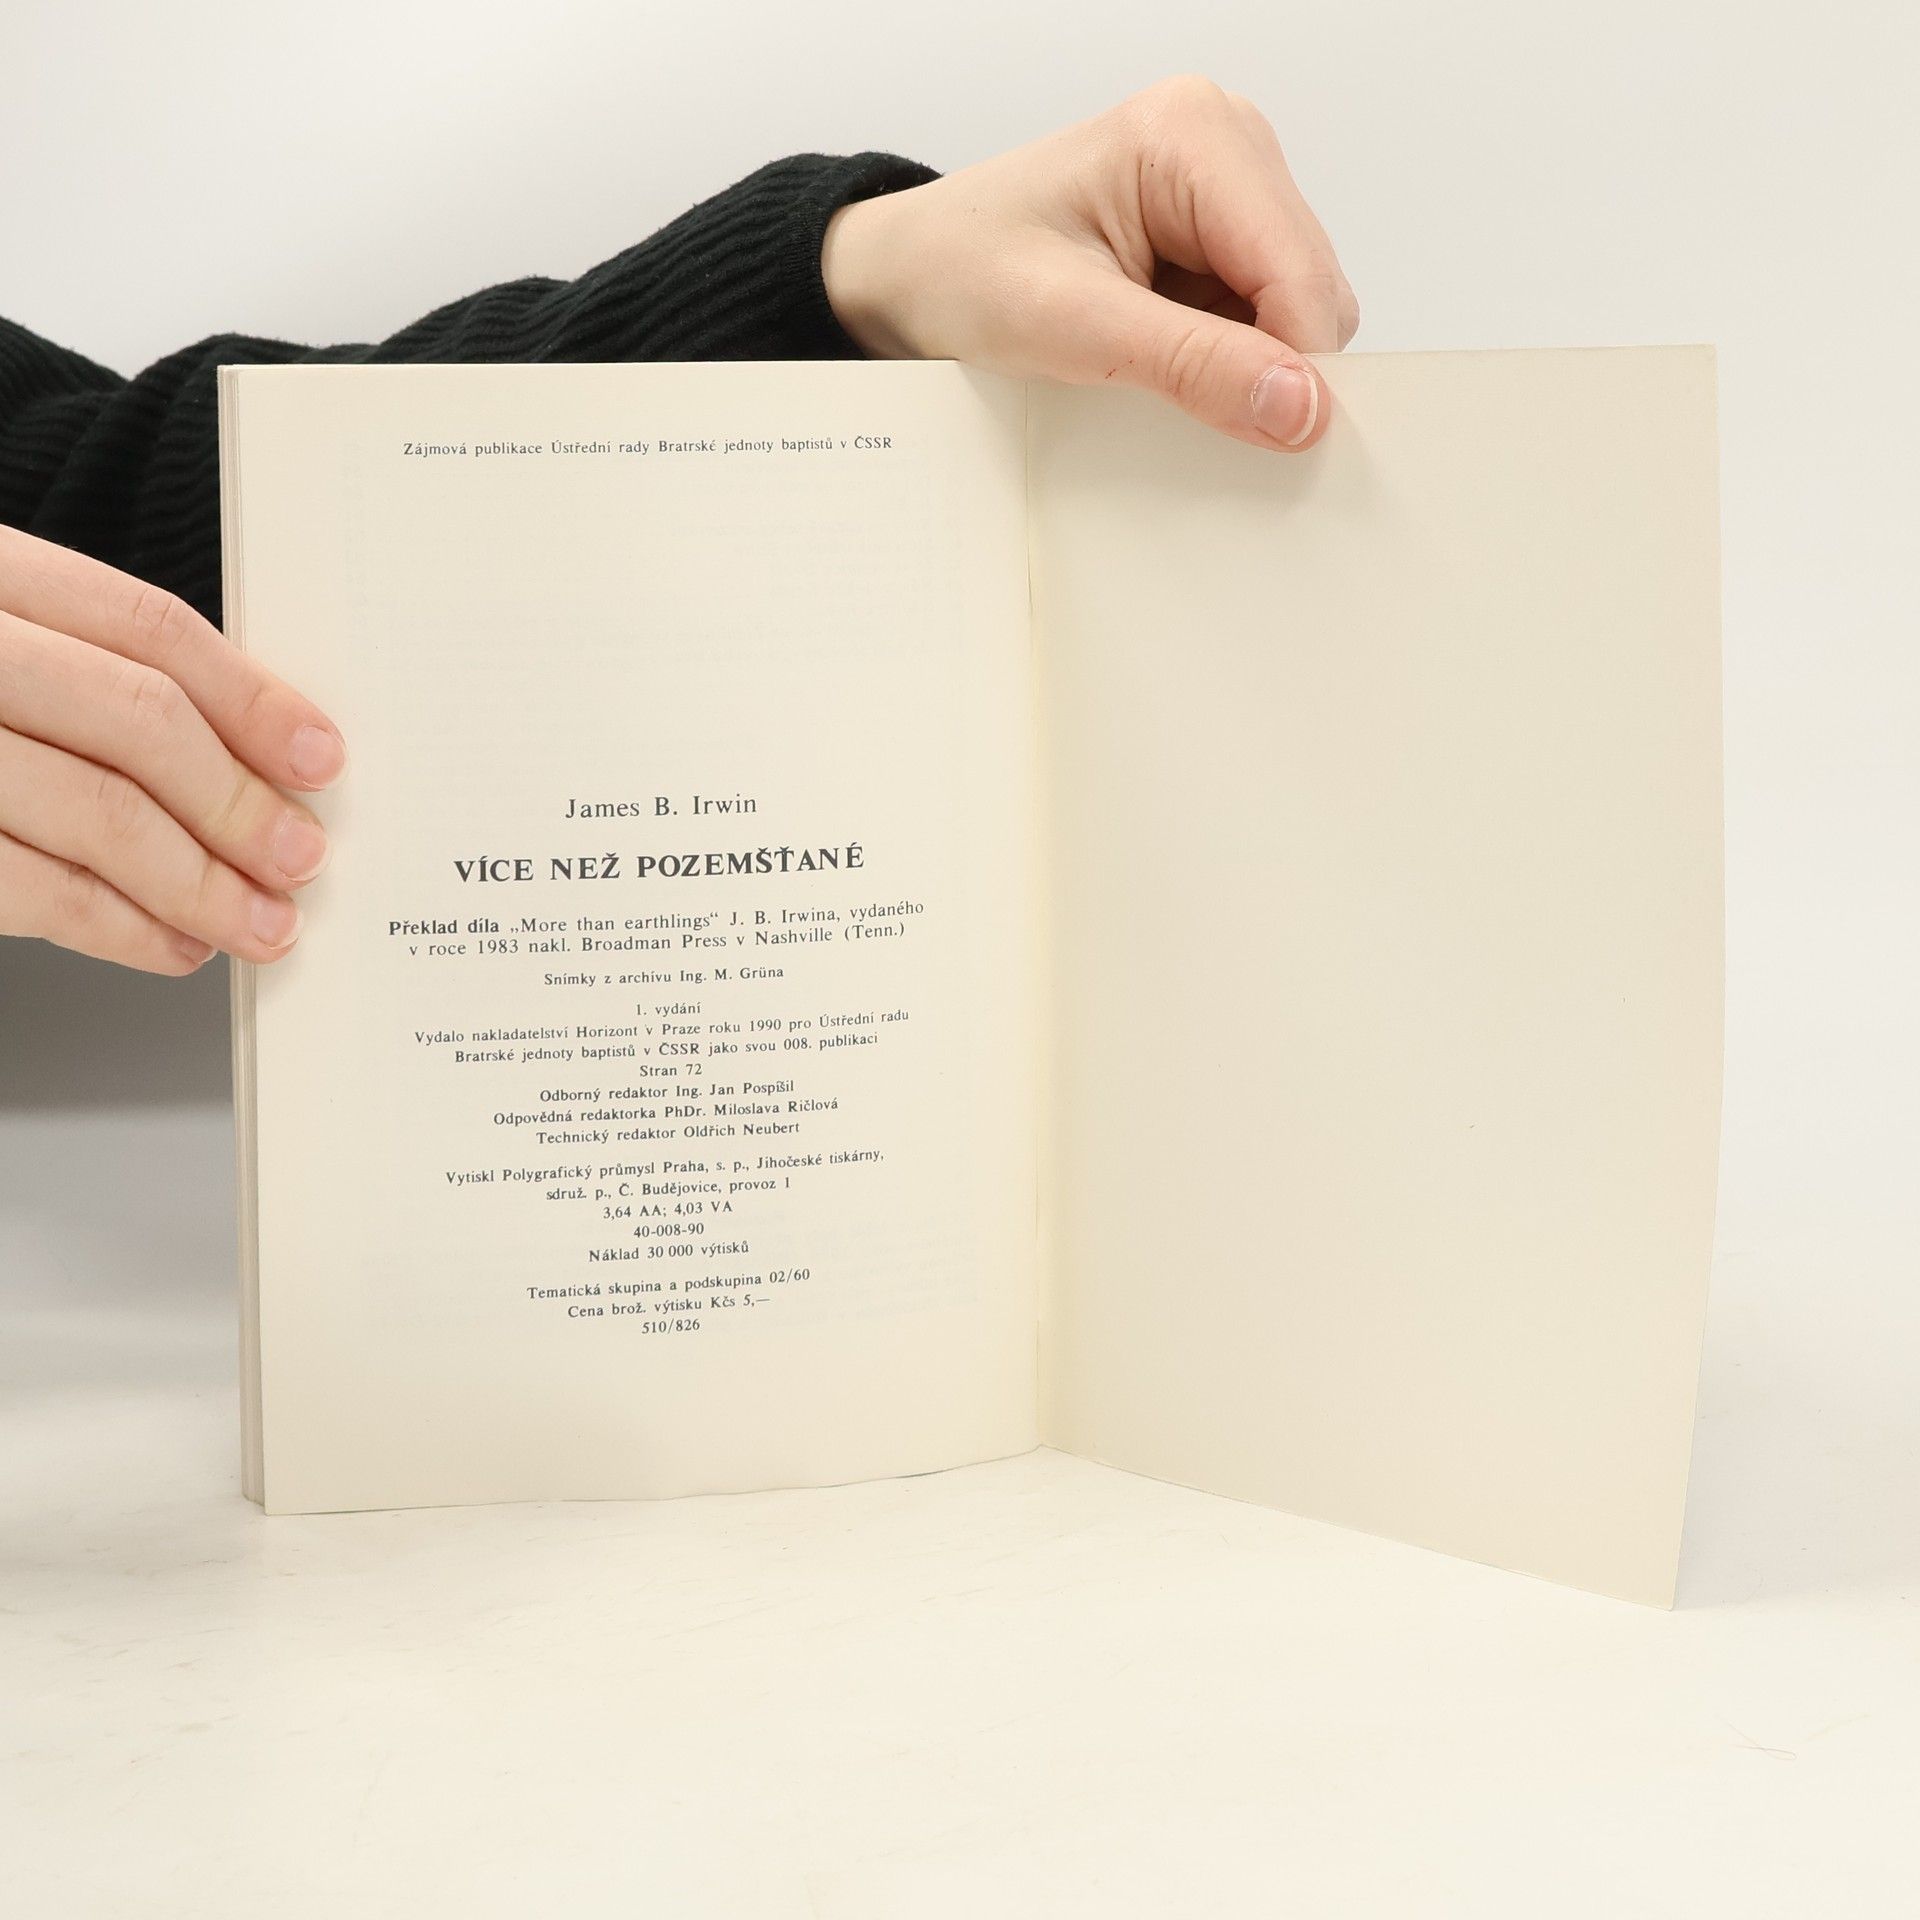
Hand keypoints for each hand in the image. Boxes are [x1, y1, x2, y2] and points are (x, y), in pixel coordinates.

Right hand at [0, 524, 345, 974]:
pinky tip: (173, 944)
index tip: (321, 759)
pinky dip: (117, 927)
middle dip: (236, 803)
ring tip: (261, 922)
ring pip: (91, 811)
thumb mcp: (0, 633)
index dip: (249, 697)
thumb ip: (89, 666)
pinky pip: (25, 888)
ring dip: (198, 882)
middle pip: (133, 719)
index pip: (143, 626)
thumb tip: (254, 752)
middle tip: (301, 858)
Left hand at [822, 76, 1359, 450]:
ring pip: (1294, 314)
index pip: (1300, 271)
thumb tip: (1300, 407)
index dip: (1298, 366)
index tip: (1274, 443)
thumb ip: (1193, 366)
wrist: (912, 274)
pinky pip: (1261, 321)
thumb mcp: (1072, 328)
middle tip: (1180, 408)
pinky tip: (1157, 362)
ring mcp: (1228, 191)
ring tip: (1146, 371)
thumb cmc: (964, 272)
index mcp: (1196, 134)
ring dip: (1241, 367)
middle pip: (1311, 292)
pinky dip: (1224, 361)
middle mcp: (1226, 146)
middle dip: (1266, 367)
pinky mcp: (1216, 237)